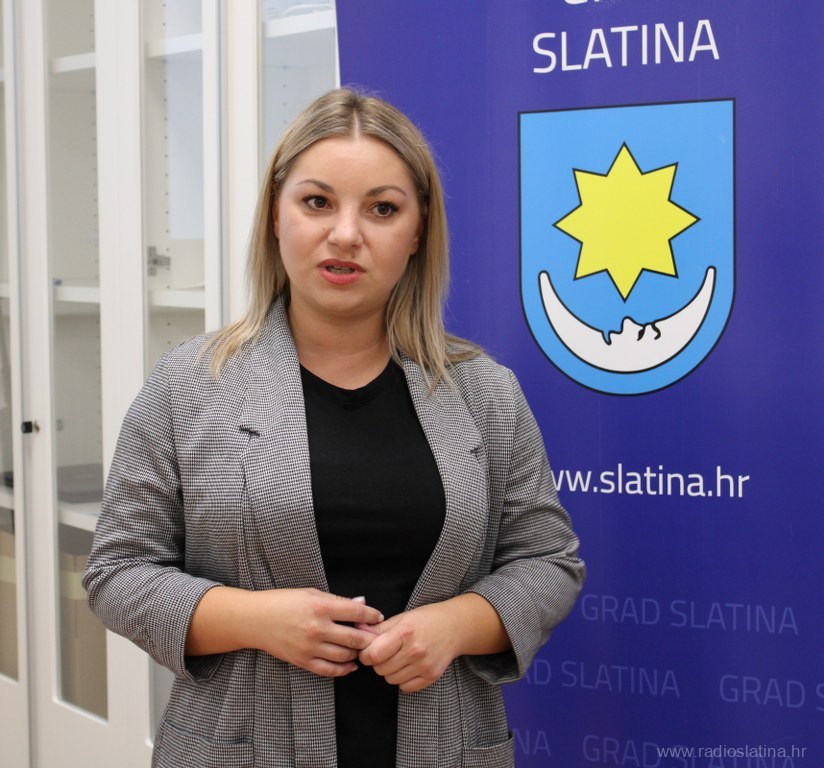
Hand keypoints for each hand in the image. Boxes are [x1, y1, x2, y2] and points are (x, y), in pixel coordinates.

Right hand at [227, 587, 382, 677]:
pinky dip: (343, 669)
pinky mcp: (302, 661)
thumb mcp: (311, 593)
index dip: (371, 616)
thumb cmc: (283, 602)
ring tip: (362, 649)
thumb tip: (361, 604)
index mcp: (321, 606)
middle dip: (370, 639)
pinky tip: (350, 665)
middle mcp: (317, 628)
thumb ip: (337, 600)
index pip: (356, 613)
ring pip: (345, 656)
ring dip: (358, 654)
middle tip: (376, 638)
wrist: (255, 619)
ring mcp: (310, 647)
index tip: (378, 618)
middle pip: (355, 638)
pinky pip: (329, 670)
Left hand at [357, 602, 461, 692]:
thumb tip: (357, 632)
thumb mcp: (402, 618)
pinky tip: (408, 666)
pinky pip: (405, 687)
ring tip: (399, 657)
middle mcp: (415, 651)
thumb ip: (378, 629)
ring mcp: (424, 666)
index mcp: (405, 633)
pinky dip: (402, 679)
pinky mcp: (431, 677)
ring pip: (391, 679)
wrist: (455, 626)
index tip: (367, 650)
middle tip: (386, 652)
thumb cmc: (426, 619)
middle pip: (380, 669)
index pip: (373, 655)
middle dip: (378, 662)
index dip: (365, 654)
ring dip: (389, 671)